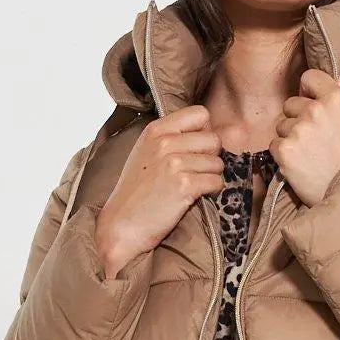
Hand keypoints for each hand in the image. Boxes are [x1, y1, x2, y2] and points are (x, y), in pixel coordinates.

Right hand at [93, 106, 224, 275]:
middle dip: (211, 158)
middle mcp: (165, 142)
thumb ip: (171, 138)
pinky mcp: (184, 185)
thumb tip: (206, 131)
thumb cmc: (136, 193)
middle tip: (195, 173)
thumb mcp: (146, 153)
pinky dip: (211, 192)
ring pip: (218, 163)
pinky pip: (217, 182)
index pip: (200, 113)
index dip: (204, 132)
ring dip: (211, 177)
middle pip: (214, 139)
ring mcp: (174, 163)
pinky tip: (194, 197)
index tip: (196, 149)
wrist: (122, 225)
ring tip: (192, 187)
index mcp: (156, 129)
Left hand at [270, 63, 339, 206]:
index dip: (308, 92)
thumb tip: (338, 65)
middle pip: (290, 103)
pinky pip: (274, 143)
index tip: (314, 107)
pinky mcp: (285, 149)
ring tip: (308, 153)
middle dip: (297, 119)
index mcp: (335, 99)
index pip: (308, 77)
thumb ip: (337, 93)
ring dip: (290, 137)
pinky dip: (283, 154)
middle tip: (314, 140)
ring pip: (281, 124)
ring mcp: (299, 130)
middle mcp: (316, 111)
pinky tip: (300, 163)